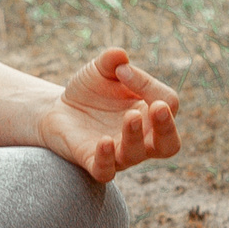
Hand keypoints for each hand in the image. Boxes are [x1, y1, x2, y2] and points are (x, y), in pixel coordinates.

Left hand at [39, 48, 181, 183]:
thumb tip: (120, 57)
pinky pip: (106, 171)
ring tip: (130, 116)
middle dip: (167, 127)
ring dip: (135, 136)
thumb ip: (110, 61)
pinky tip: (103, 141)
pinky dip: (106, 159)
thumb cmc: (91, 91)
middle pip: (169, 144)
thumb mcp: (99, 70)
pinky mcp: (94, 162)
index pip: (167, 103)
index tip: (121, 70)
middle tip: (159, 108)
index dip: (148, 85)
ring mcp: (120, 153)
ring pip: (137, 154)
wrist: (59, 110)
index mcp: (151, 113)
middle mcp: (142, 138)